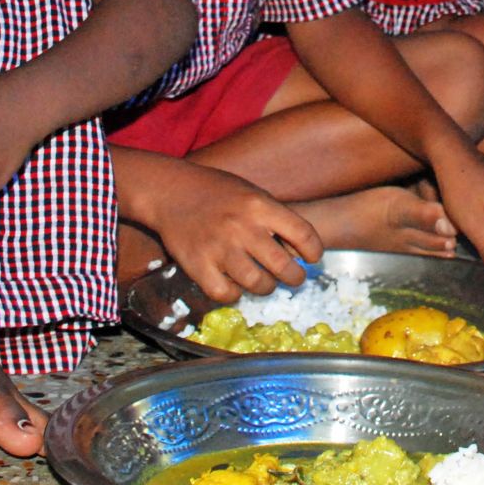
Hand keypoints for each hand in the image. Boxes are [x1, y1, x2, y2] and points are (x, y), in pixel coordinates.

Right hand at [145, 164, 322, 303]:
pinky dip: (234, 293)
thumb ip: (274, 219)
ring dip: (266, 287)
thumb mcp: (251, 193)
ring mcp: (219, 248)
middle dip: (295, 277)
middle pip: (284, 267)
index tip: (312, 258)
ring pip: (258, 284)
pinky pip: (226, 294)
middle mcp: (242, 227)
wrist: (170, 191)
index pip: (303, 234)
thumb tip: (299, 253)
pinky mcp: (197, 265)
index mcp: (260, 205)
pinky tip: (234, 284)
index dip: (313, 252)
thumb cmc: (217, 192)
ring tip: (264, 281)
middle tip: (293, 277)